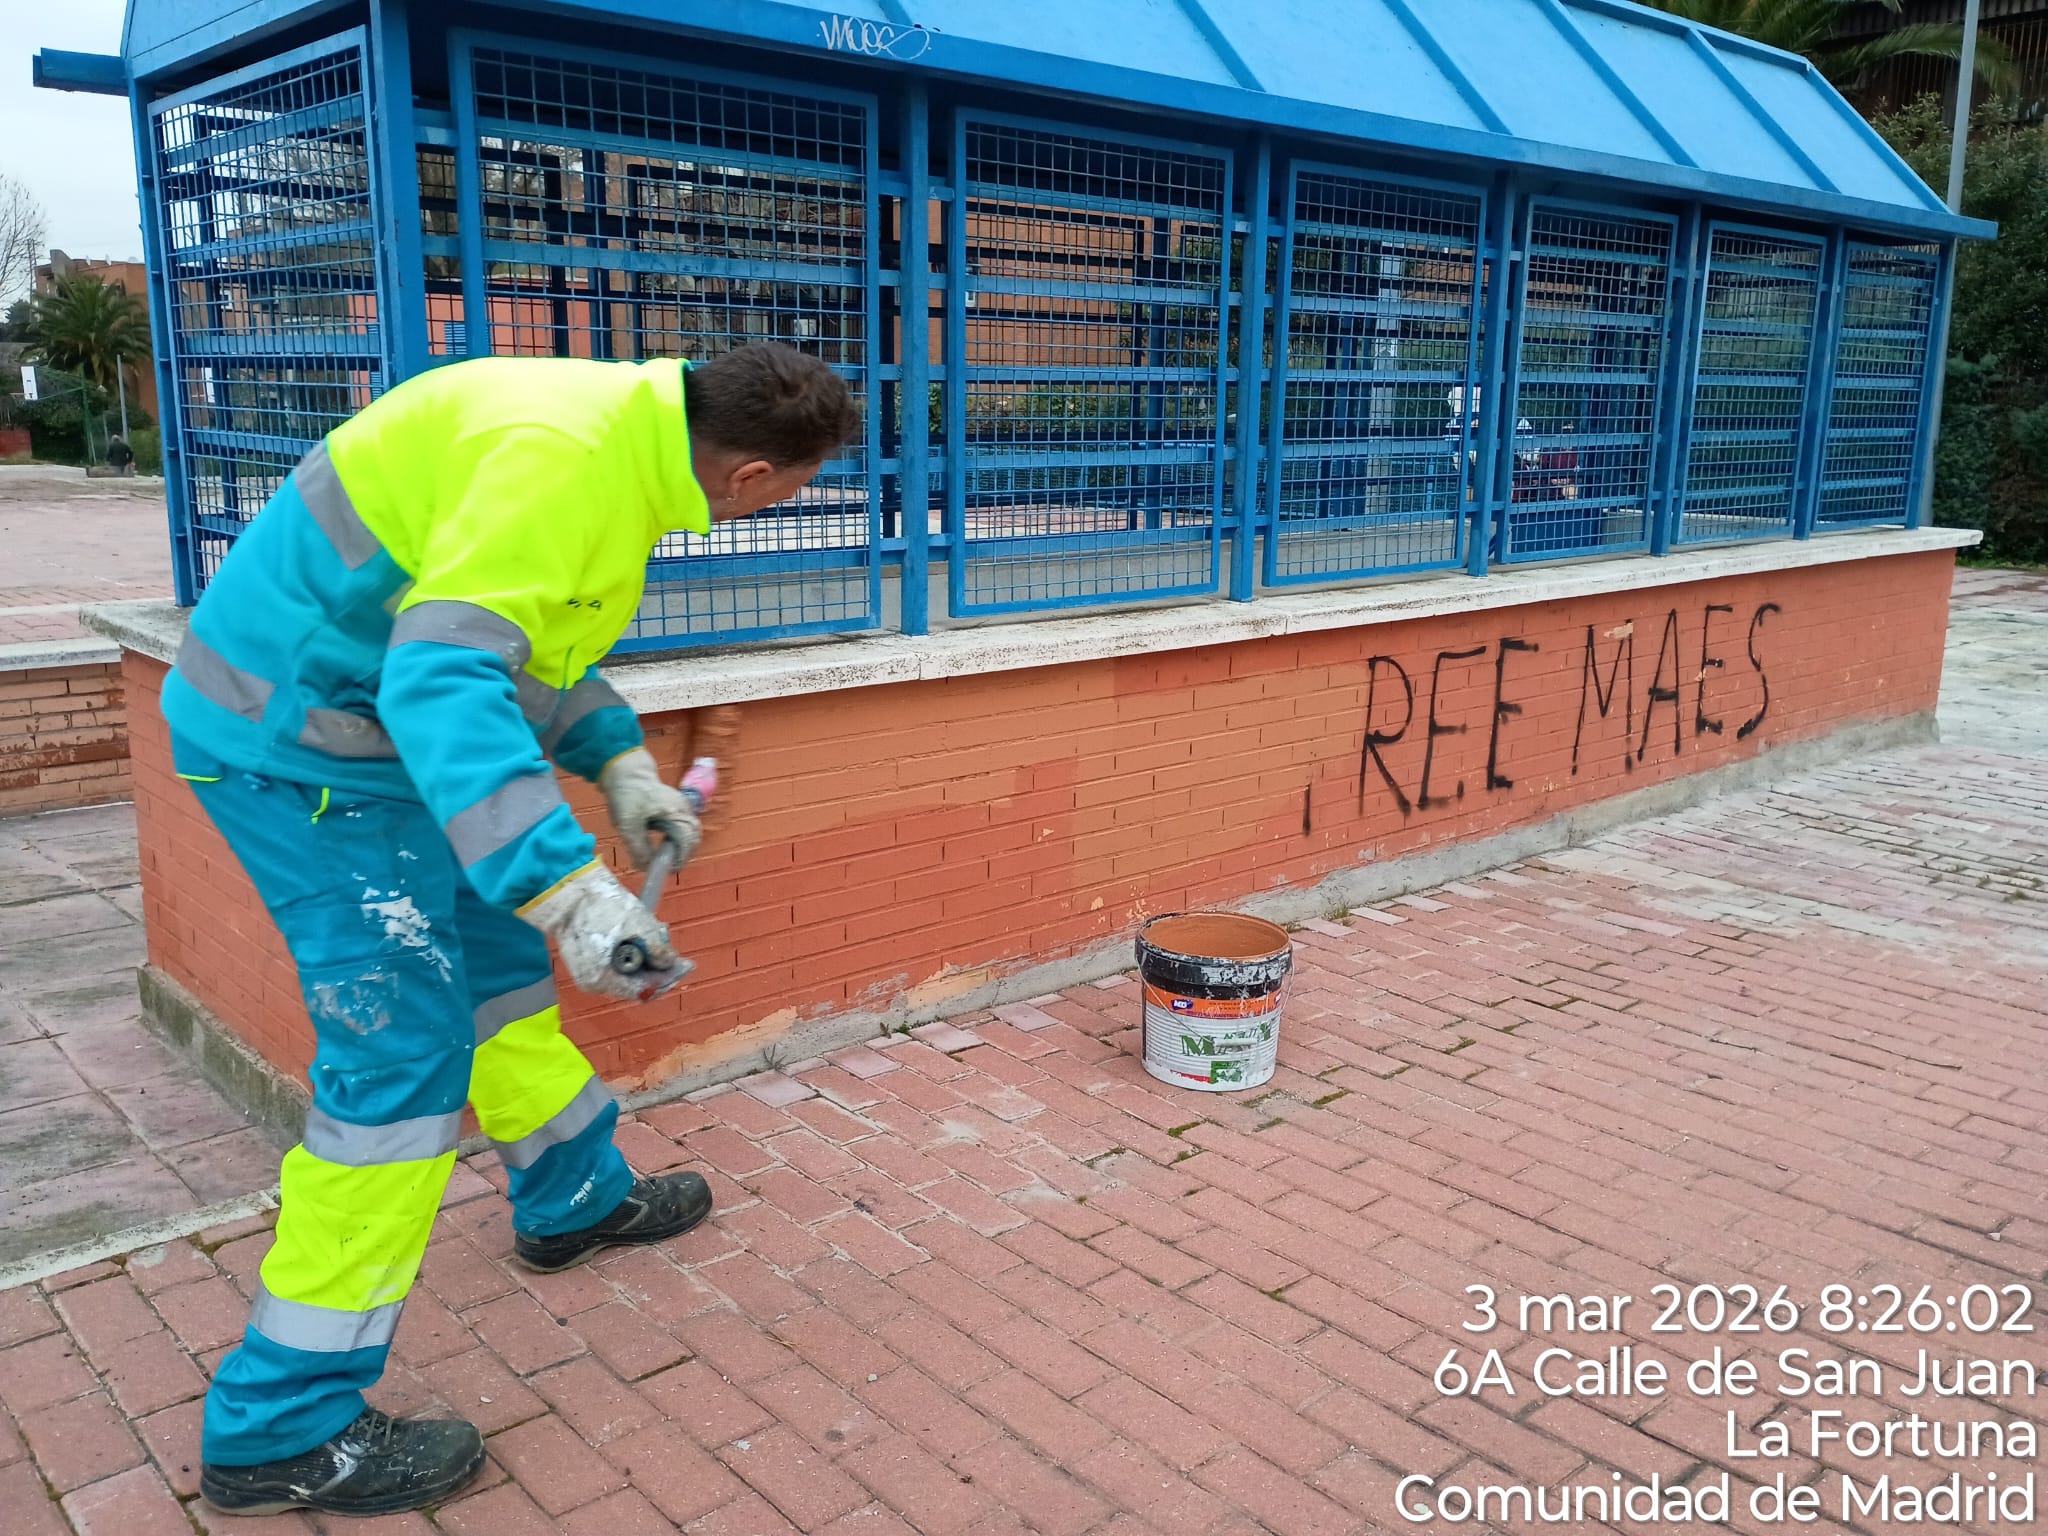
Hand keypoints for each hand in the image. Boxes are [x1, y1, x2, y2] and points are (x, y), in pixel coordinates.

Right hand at [519, 861, 678, 1000]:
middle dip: (658, 969)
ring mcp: (588, 973)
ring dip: (646, 960)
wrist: (566, 890)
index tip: (686, 965)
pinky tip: (641, 937)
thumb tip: (669, 963)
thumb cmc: (600, 905)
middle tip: (673, 952)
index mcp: (603, 979)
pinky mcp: (586, 961)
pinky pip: (615, 965)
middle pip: (637, 985)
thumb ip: (657, 949)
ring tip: (658, 937)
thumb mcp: (637, 924)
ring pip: (627, 974)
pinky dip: (630, 955)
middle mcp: (594, 983)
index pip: (645, 990)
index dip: (669, 978)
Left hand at [600, 748, 700, 868]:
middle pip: (694, 838)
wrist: (627, 772)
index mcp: (675, 812)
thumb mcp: (627, 824)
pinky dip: (680, 839)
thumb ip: (637, 847)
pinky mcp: (679, 808)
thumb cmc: (627, 795)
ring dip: (682, 848)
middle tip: (667, 866)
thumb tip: (645, 867)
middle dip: (683, 855)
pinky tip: (665, 844)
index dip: (680, 859)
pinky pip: (686, 828)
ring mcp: (684, 807)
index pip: (687, 841)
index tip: (667, 869)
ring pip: (692, 833)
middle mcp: (685, 810)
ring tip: (666, 857)